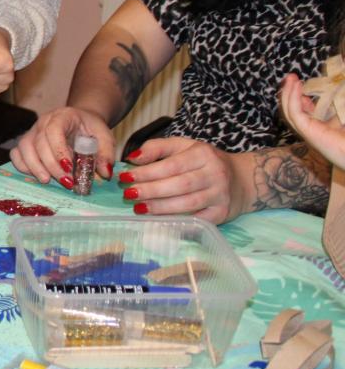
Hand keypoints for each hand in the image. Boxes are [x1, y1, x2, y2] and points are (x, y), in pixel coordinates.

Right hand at [9, 106, 115, 187]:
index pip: (53, 130)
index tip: (69, 168)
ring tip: (48, 181)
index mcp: (62, 116)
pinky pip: (17, 154)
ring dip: (34, 167)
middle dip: (51, 166)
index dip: (58, 150)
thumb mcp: (104, 136)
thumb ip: (106, 153)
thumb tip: (105, 173)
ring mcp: (32, 131)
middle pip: (38, 143)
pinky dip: (23, 166)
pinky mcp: (26, 142)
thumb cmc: (90, 129)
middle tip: (66, 182)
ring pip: (24, 148)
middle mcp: (43, 122)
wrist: (79, 121)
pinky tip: (38, 176)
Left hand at [119, 137, 238, 223]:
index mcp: (203, 154)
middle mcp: (214, 174)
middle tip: (129, 194)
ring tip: (139, 208)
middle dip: (151, 191)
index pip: (171, 165)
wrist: (243, 179)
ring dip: (160, 208)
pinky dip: (178, 221)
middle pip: (179, 185)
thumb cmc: (205, 162)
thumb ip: (157, 148)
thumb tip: (132, 158)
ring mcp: (220, 195)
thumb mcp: (184, 147)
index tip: (126, 177)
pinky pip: (197, 220)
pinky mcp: (222, 213)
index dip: (147, 172)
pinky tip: (159, 221)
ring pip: (187, 203)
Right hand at [280, 73, 344, 169]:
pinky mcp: (307, 131)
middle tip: (291, 77)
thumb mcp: (340, 116)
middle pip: (291, 110)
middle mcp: (309, 130)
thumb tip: (333, 90)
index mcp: (317, 128)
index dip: (299, 96)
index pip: (301, 111)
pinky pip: (295, 113)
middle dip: (289, 92)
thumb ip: (335, 106)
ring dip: (288, 93)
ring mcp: (306, 132)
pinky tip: (297, 86)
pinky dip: (294, 99)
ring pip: (289, 111)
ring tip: (290, 78)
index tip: (300, 83)